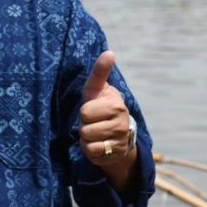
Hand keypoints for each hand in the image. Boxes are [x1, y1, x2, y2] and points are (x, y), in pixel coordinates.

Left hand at [79, 50, 135, 166]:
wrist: (118, 134)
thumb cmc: (102, 106)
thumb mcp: (98, 89)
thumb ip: (100, 72)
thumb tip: (109, 52)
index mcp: (116, 105)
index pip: (85, 112)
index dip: (85, 112)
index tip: (94, 109)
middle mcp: (121, 123)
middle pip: (85, 129)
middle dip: (85, 126)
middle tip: (94, 123)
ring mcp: (120, 140)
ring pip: (88, 142)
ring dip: (87, 139)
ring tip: (96, 133)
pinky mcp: (115, 154)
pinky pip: (92, 153)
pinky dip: (90, 150)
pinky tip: (98, 144)